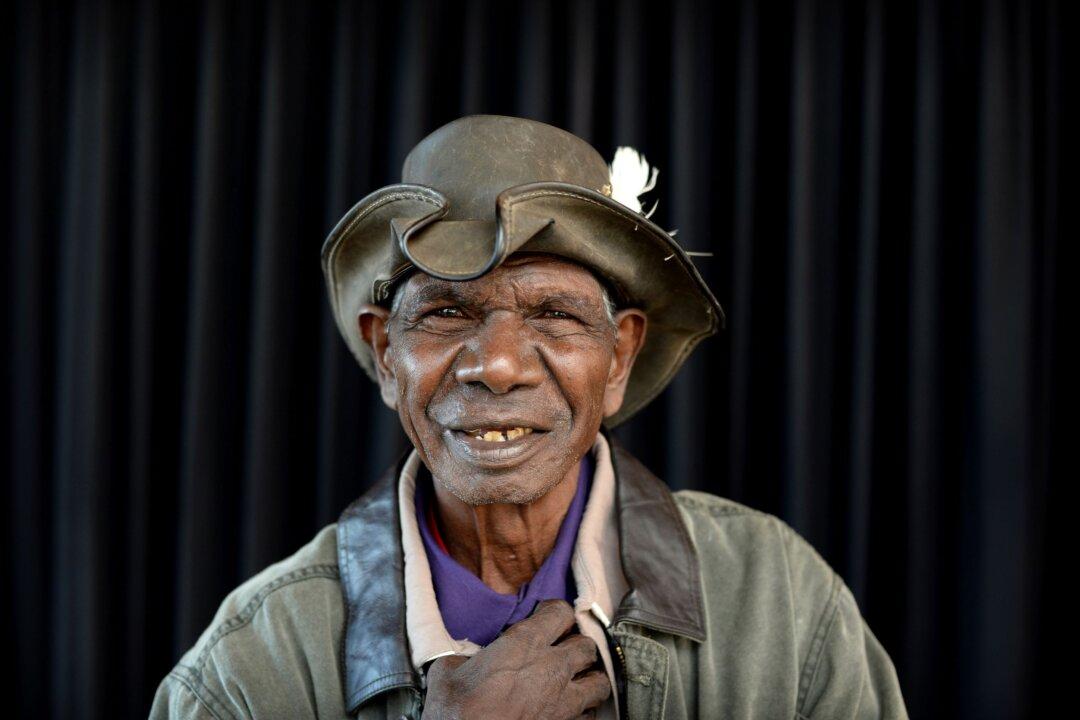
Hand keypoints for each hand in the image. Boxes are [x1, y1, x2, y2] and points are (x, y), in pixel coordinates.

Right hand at [420, 599, 610, 719]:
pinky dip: (583, 712)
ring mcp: (563, 702)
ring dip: (590, 679)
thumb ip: (464, 657)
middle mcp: (552, 669)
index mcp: (524, 644)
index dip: (555, 612)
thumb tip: (463, 659)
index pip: (561, 612)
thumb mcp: (447, 671)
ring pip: (600, 682)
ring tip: (578, 681)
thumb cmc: (456, 710)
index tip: (547, 617)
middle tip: (564, 650)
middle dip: (577, 646)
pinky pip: (589, 716)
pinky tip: (570, 711)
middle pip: (587, 646)